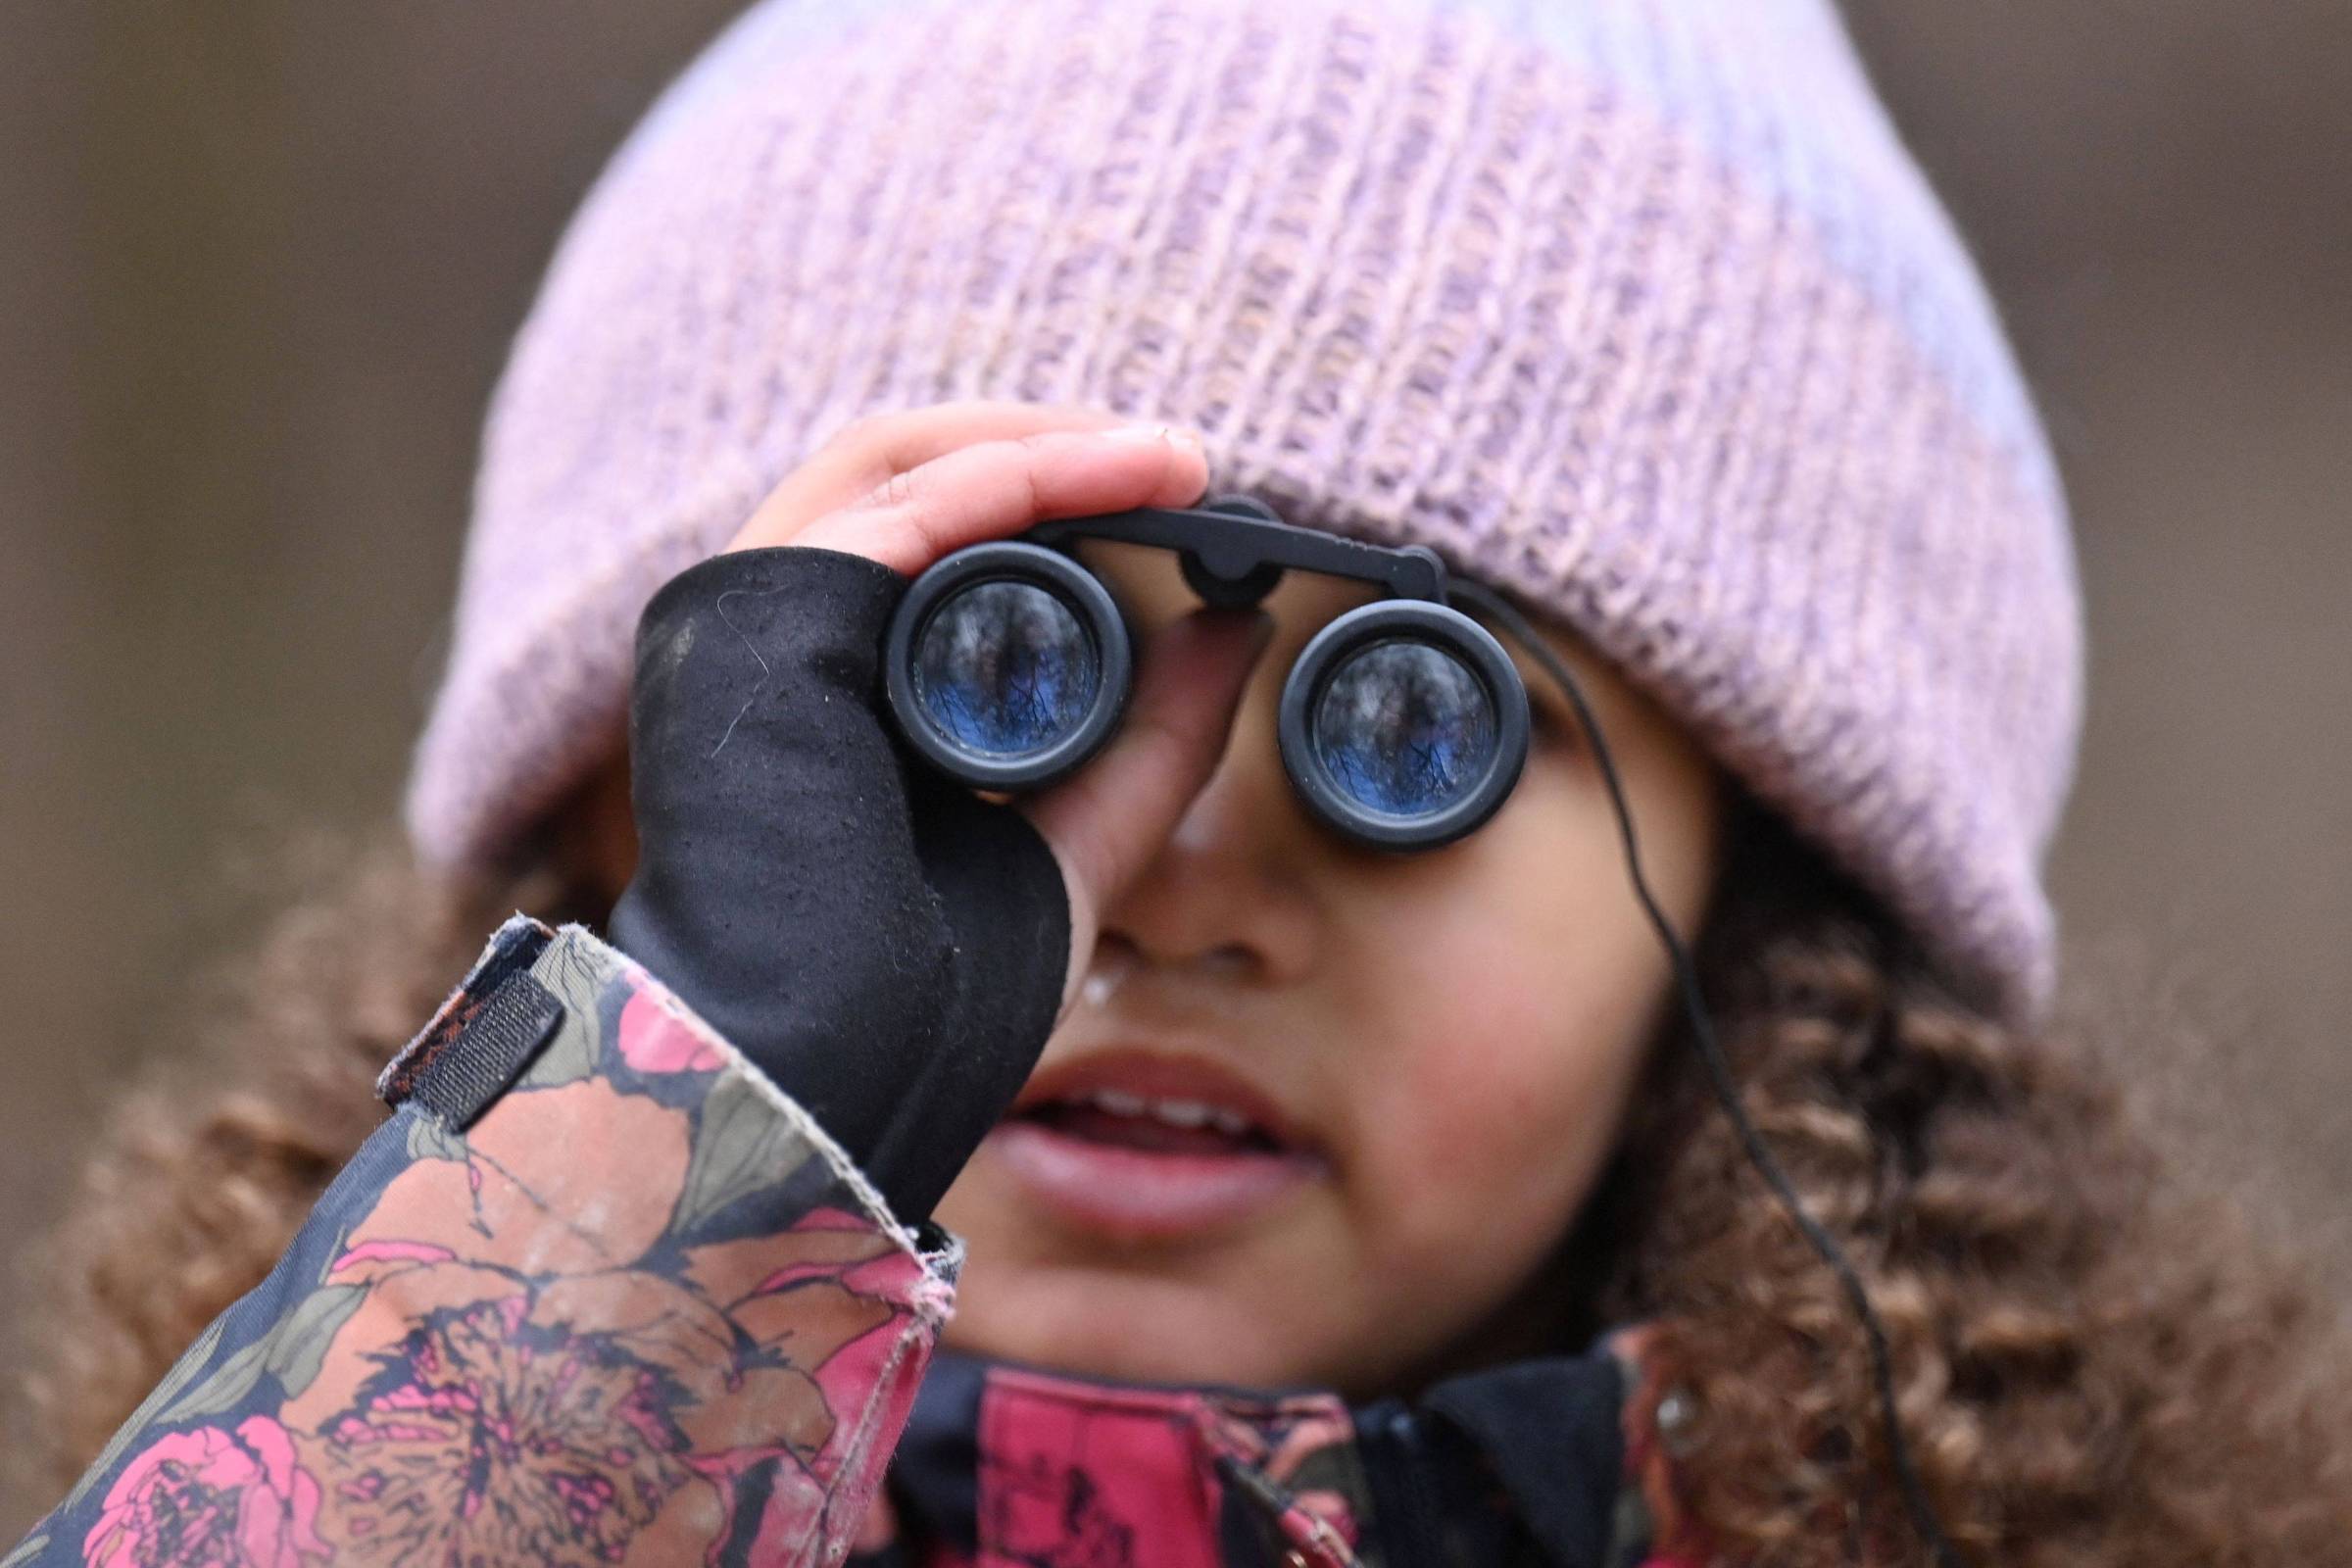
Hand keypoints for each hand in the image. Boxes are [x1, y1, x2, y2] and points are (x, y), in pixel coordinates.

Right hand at [608, 401, 1272, 1219]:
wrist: (821, 1082)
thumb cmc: (908, 999)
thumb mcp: (1075, 836)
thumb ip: (1155, 738)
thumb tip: (1236, 627)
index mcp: (830, 688)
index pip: (940, 547)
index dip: (1060, 506)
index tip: (1183, 505)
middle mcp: (781, 638)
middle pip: (919, 485)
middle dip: (1062, 456)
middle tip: (1189, 464)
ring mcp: (755, 618)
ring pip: (901, 466)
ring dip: (1047, 446)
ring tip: (1171, 458)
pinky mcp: (759, 613)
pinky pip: (896, 505)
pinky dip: (1011, 476)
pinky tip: (1112, 473)